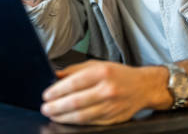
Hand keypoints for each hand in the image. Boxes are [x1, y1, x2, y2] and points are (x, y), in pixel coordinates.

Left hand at [40, 60, 164, 124]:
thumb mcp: (97, 65)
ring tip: (52, 115)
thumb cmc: (118, 74)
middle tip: (45, 107)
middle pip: (75, 101)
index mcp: (102, 72)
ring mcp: (111, 106)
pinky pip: (90, 122)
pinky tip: (67, 119)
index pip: (74, 83)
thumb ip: (75, 70)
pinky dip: (76, 122)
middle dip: (56, 106)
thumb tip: (55, 76)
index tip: (46, 95)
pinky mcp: (112, 119)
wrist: (142, 87)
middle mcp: (107, 90)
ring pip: (81, 115)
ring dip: (63, 117)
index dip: (57, 91)